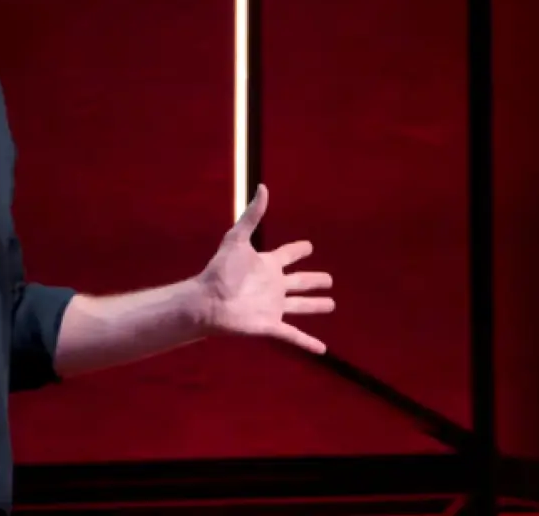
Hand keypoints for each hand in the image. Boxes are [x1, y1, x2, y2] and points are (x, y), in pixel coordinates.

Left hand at [196, 184, 334, 353]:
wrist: (207, 302)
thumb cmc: (220, 270)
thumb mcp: (236, 239)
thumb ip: (251, 215)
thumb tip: (263, 188)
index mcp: (267, 265)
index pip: (287, 255)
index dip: (298, 250)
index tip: (308, 246)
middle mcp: (273, 286)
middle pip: (299, 282)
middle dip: (314, 281)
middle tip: (329, 280)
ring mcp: (273, 306)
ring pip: (300, 306)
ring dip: (315, 306)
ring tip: (331, 304)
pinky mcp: (270, 324)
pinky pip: (294, 336)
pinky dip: (308, 342)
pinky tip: (322, 349)